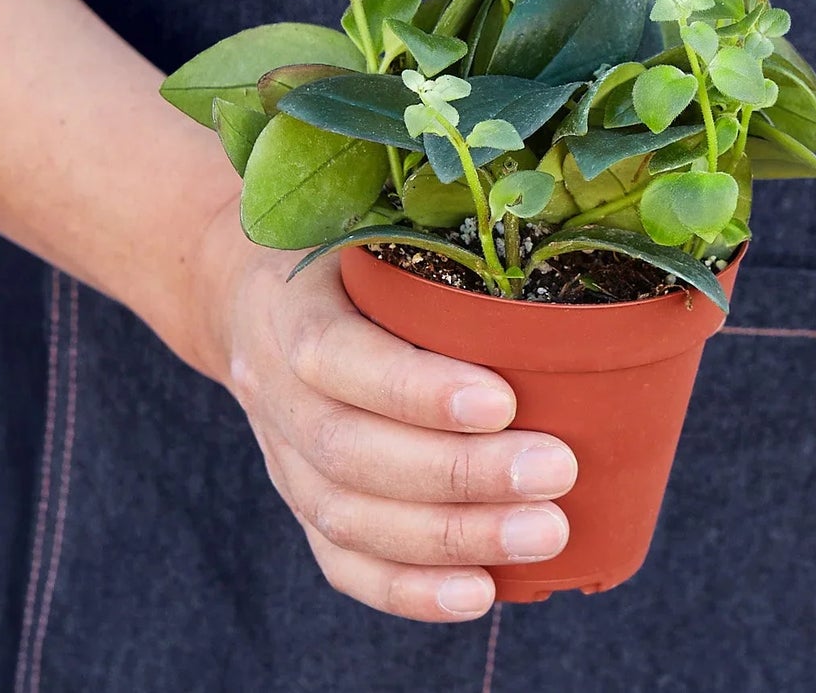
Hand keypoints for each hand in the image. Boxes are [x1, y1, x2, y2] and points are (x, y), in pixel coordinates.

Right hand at [187, 201, 576, 621]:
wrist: (244, 294)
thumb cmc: (342, 250)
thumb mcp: (367, 221)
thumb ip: (438, 243)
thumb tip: (571, 255)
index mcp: (289, 308)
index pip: (336, 357)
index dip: (415, 390)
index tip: (503, 402)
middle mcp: (273, 388)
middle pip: (352, 451)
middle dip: (459, 472)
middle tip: (556, 471)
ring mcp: (280, 455)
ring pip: (350, 516)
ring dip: (451, 537)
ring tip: (544, 532)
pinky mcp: (298, 502)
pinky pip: (342, 563)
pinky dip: (410, 589)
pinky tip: (480, 593)